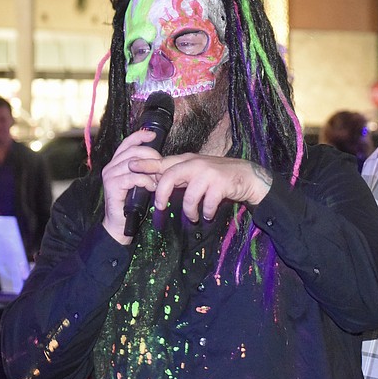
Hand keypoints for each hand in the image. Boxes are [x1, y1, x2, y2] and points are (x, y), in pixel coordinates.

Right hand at [100, 129, 161, 243]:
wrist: (120, 224)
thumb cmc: (131, 203)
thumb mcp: (140, 182)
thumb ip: (145, 169)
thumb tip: (160, 160)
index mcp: (117, 163)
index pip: (127, 143)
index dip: (140, 136)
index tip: (153, 135)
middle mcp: (111, 166)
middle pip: (133, 150)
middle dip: (151, 156)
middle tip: (162, 166)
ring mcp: (110, 175)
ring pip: (134, 163)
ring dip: (151, 170)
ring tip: (159, 180)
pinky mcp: (112, 185)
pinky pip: (133, 177)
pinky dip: (146, 181)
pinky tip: (152, 188)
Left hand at [129, 153, 273, 222]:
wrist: (246, 176)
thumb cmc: (218, 176)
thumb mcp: (196, 171)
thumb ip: (178, 175)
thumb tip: (156, 183)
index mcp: (187, 161)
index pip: (163, 162)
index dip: (146, 164)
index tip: (131, 166)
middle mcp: (195, 164)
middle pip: (170, 177)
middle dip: (161, 194)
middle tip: (159, 207)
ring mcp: (208, 174)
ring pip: (189, 195)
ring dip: (190, 211)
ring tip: (194, 218)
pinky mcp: (220, 184)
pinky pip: (207, 203)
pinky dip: (206, 212)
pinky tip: (208, 214)